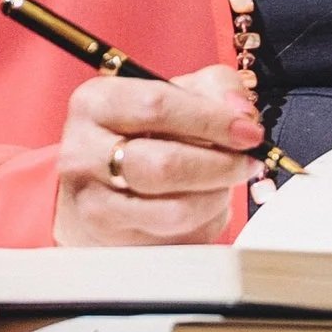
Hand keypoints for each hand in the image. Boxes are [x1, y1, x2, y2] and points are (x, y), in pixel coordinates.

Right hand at [56, 65, 263, 245]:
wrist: (104, 183)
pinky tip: (205, 204)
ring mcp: (94, 204)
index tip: (249, 132)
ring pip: (174, 210)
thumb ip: (215, 88)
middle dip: (221, 165)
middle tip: (248, 162)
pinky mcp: (113, 243)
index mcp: (95, 103)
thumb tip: (241, 115)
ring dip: (217, 197)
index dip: (212, 120)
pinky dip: (206, 222)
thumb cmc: (146, 131)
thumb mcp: (176, 92)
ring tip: (224, 183)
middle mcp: (83, 153)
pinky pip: (178, 240)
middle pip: (164, 165)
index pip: (157, 106)